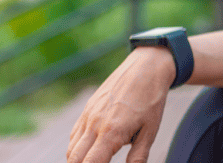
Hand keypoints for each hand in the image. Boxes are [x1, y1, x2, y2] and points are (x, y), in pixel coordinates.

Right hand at [67, 46, 174, 162]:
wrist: (146, 68)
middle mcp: (94, 125)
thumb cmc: (151, 100)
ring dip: (77, 161)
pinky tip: (89, 152)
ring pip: (72, 148)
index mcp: (111, 133)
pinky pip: (75, 135)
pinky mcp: (87, 109)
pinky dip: (77, 148)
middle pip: (75, 160)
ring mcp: (88, 116)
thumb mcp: (150, 132)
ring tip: (92, 162)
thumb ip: (138, 157)